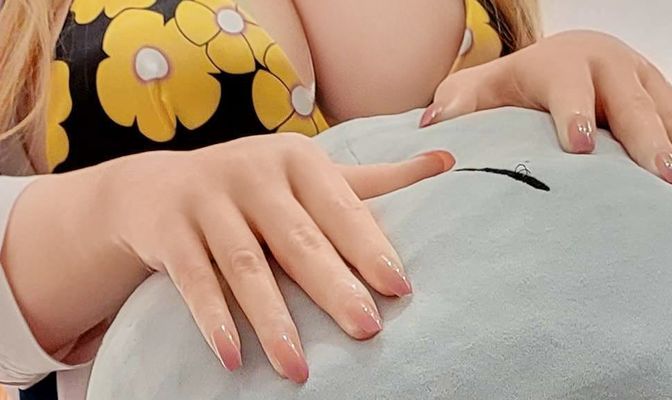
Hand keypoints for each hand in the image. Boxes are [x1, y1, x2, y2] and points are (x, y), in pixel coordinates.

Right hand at [92, 134, 452, 381]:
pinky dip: (213, 319)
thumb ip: (374, 178)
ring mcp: (206, 199)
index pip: (341, 207)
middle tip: (367, 330)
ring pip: (245, 265)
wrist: (158, 186)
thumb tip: (449, 159)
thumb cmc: (255, 185)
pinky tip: (233, 358)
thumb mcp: (309, 174)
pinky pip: (194, 280)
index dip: (370, 248)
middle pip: (298, 239)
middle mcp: (252, 173)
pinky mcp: (169, 231)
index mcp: (296, 159)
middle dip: (332, 287)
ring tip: (298, 369)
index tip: (400, 289)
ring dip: (272, 319)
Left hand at [420, 30, 671, 194]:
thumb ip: (456, 105)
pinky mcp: (662, 96)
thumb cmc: (512, 86)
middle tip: (658, 176)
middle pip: (631, 100)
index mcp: (560, 61)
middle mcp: (608, 64)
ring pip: (670, 111)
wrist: (553, 65)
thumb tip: (434, 127)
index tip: (578, 146)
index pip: (569, 85)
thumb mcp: (477, 91)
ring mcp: (641, 79)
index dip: (574, 112)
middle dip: (647, 138)